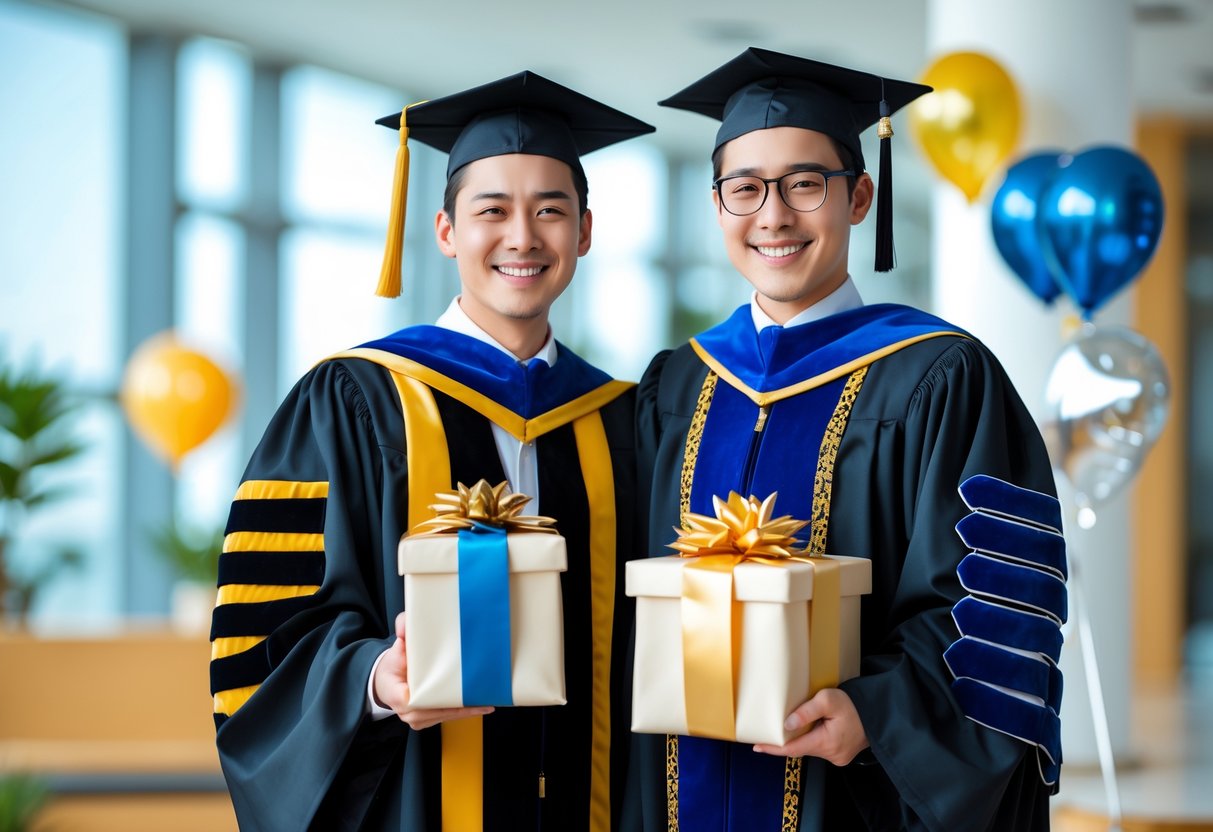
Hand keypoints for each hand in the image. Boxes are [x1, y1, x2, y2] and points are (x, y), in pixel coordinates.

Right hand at [373, 611, 493, 729]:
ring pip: (445, 717)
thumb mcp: (395, 646)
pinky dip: (462, 712)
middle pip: (439, 711)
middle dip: (462, 705)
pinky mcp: (426, 721)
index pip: (418, 701)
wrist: (386, 682)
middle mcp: (407, 712)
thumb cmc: (393, 665)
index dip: (440, 700)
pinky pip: (446, 718)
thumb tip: (406, 626)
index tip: (460, 695)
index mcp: (397, 694)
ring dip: (466, 711)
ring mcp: (417, 720)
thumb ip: (403, 630)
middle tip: (484, 697)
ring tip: (486, 703)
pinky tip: (479, 706)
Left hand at [752, 688, 868, 765]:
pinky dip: (813, 738)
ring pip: (810, 747)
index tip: (757, 746)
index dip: (773, 747)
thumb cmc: (854, 704)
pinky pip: (820, 747)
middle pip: (800, 748)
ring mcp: (837, 757)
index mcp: (826, 742)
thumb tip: (787, 724)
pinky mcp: (841, 755)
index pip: (792, 749)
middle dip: (787, 738)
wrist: (879, 713)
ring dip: (802, 737)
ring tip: (796, 721)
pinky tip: (813, 726)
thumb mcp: (828, 699)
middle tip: (771, 727)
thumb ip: (806, 711)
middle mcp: (831, 754)